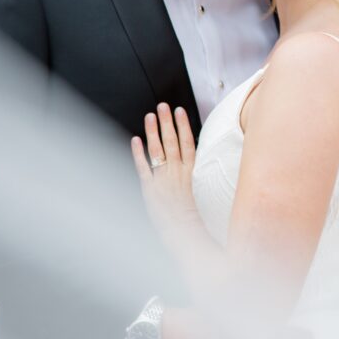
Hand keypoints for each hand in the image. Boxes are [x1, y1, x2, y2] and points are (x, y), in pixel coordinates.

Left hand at [131, 103, 203, 248]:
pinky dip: (138, 153)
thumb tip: (195, 158)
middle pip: (172, 141)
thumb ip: (197, 173)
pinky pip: (143, 167)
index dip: (183, 125)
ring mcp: (162, 178)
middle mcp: (177, 171)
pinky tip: (135, 140)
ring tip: (150, 116)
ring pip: (157, 149)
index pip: (188, 142)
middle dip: (167, 122)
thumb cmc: (196, 215)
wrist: (184, 232)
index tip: (180, 111)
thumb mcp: (203, 190)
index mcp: (191, 171)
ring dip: (153, 131)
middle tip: (163, 106)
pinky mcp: (149, 189)